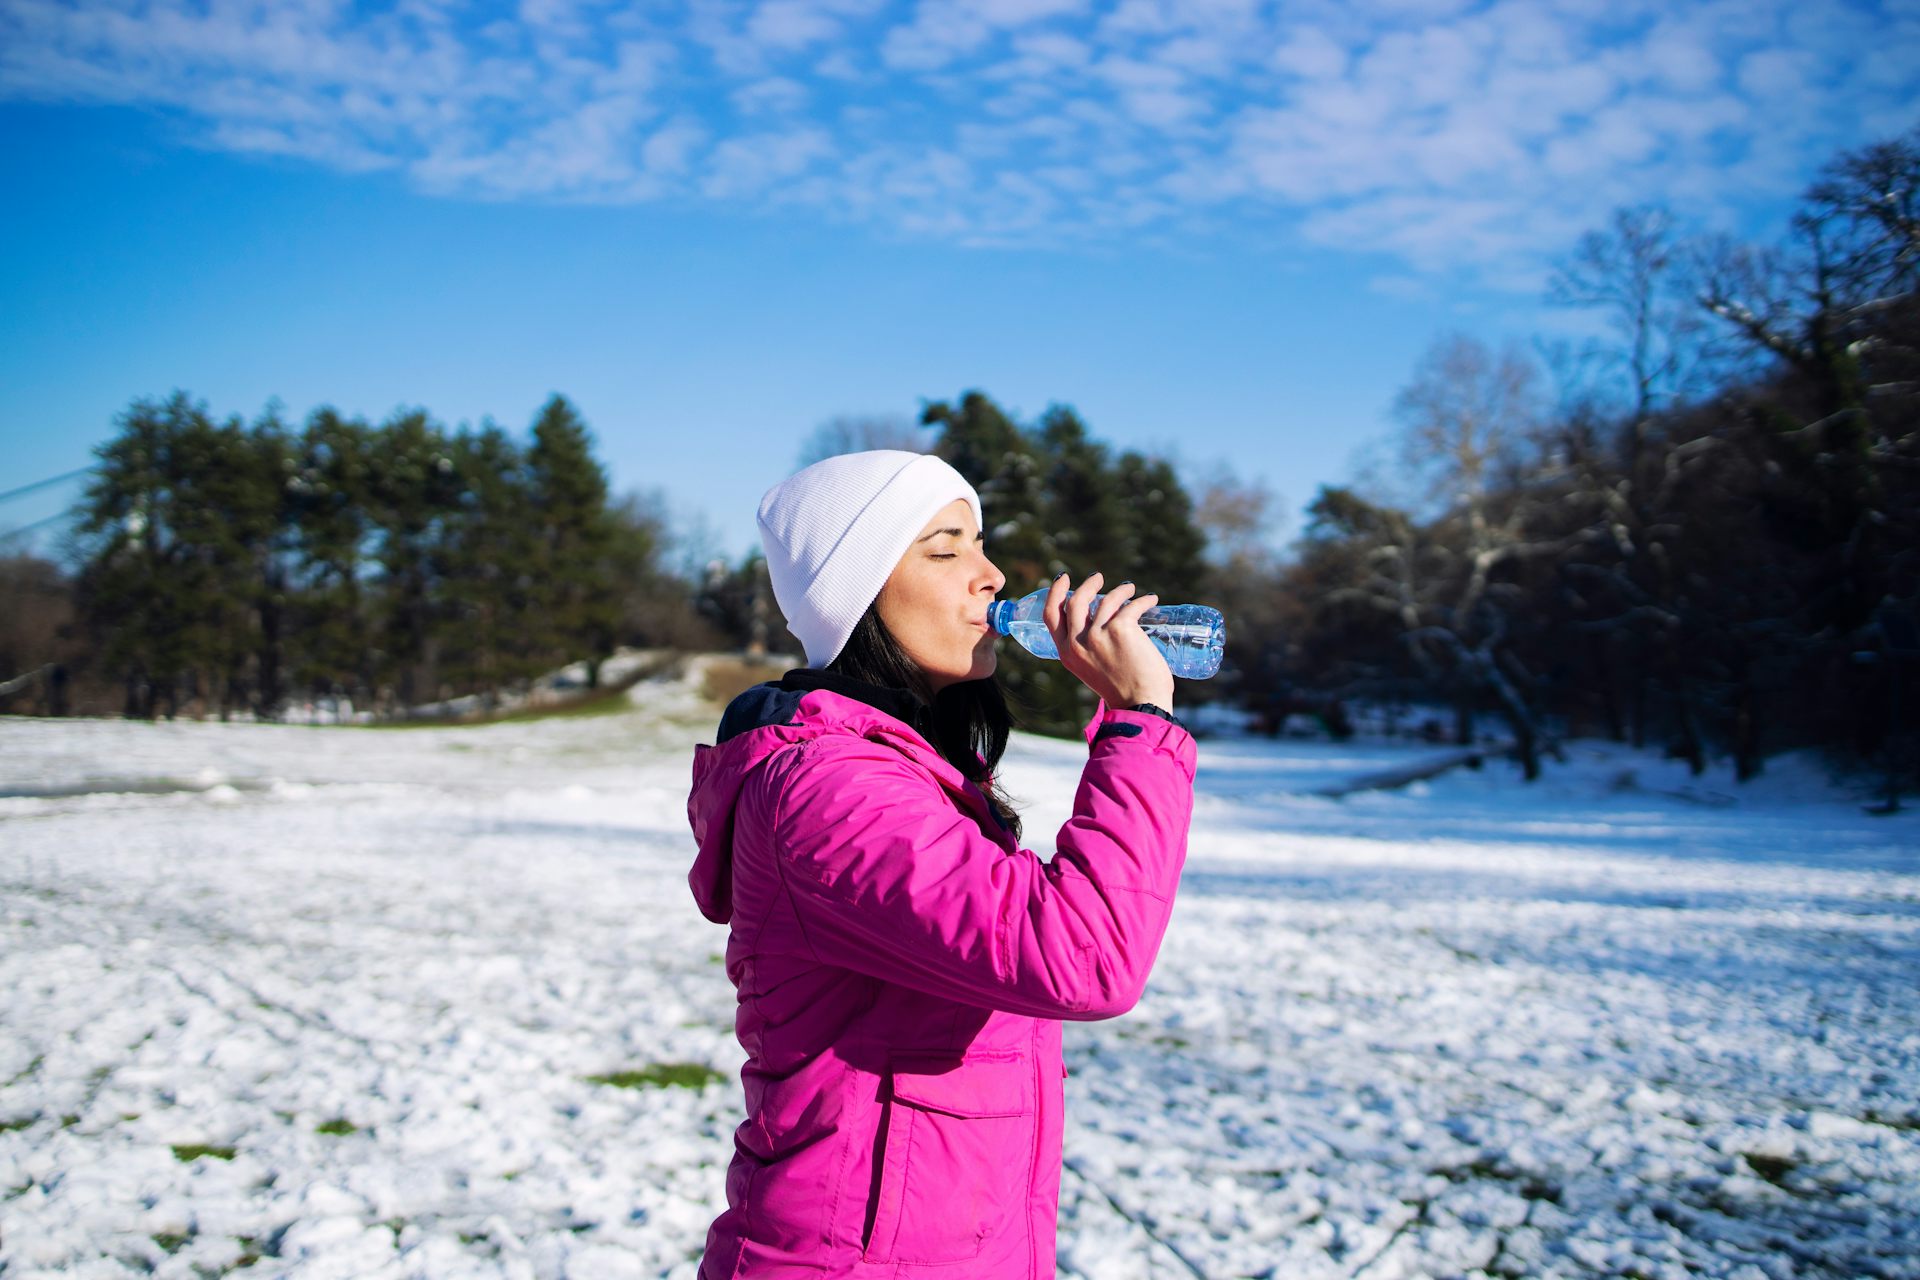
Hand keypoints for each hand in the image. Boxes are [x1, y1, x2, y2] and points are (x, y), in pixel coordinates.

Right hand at [1043, 572, 1174, 711]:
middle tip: (1098, 578)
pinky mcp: (1121, 629)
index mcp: (1067, 654)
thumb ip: (1088, 648)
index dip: (1056, 593)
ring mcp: (1098, 635)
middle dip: (1087, 585)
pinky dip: (1143, 600)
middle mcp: (1078, 643)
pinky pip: (1131, 606)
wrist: (1141, 705)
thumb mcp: (1092, 669)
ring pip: (1106, 599)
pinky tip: (1151, 600)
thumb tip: (1098, 620)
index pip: (1051, 616)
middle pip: (1076, 601)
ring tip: (1130, 589)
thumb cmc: (1122, 691)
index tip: (1064, 578)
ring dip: (1120, 590)